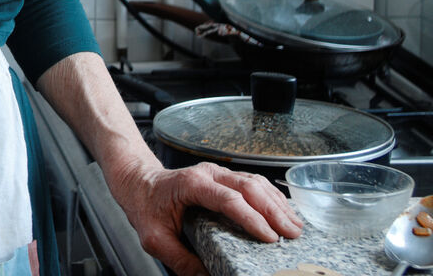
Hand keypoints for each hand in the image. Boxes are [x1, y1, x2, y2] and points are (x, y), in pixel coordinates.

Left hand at [104, 159, 302, 275]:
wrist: (137, 181)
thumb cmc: (145, 206)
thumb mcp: (154, 239)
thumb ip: (180, 260)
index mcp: (190, 184)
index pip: (228, 199)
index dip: (252, 218)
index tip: (270, 238)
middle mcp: (208, 173)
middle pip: (249, 187)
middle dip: (274, 211)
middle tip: (292, 234)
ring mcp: (217, 172)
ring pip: (255, 182)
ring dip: (277, 203)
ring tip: (295, 226)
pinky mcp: (224, 177)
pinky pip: (253, 182)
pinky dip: (272, 197)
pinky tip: (284, 212)